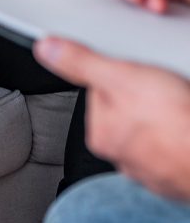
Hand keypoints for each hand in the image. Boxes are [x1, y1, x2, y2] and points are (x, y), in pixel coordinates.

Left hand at [34, 37, 189, 199]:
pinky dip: (178, 131)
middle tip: (162, 92)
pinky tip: (186, 123)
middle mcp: (122, 155)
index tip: (135, 74)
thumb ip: (81, 63)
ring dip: (162, 114)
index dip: (118, 74)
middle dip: (141, 95)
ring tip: (178, 108)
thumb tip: (46, 49)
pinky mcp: (177, 172)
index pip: (98, 91)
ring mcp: (152, 167)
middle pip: (124, 107)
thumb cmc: (179, 123)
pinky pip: (171, 142)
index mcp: (101, 134)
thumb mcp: (121, 77)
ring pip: (149, 125)